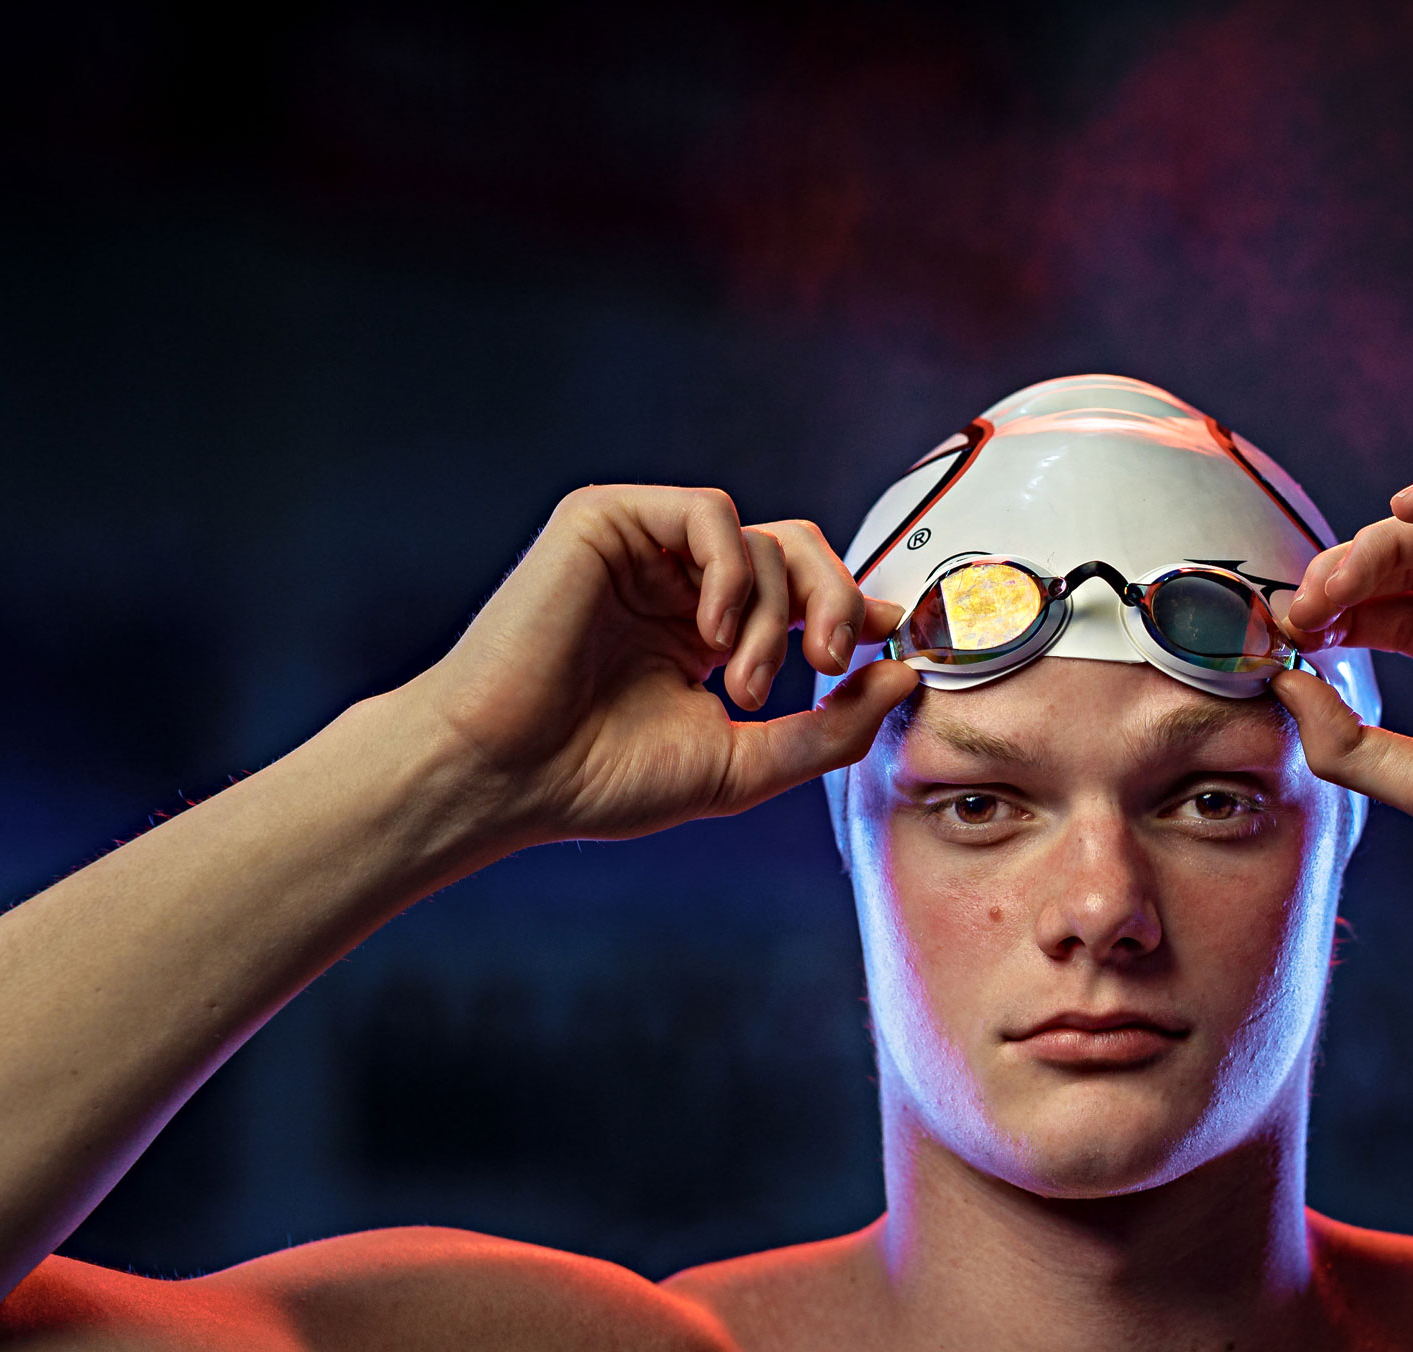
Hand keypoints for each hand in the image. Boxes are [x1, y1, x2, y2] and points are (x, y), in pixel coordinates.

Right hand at [406, 485, 920, 846]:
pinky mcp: (607, 520)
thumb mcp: (744, 763)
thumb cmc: (601, 778)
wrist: (508, 775)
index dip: (855, 609)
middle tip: (830, 663)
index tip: (894, 642)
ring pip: (762, 538)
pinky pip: (708, 512)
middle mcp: (677, 587)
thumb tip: (905, 676)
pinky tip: (708, 631)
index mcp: (704, 636)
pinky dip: (731, 570)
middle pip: (799, 553)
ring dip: (772, 615)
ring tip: (738, 684)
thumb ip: (829, 727)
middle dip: (835, 604)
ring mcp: (642, 551)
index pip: (801, 597)